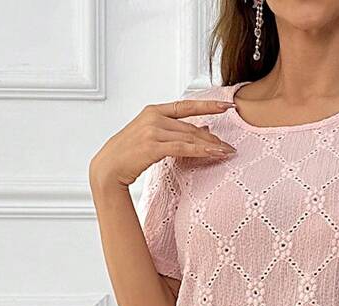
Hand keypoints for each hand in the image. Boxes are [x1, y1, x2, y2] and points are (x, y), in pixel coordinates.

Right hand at [89, 100, 235, 192]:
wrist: (109, 167)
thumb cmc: (130, 155)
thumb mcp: (152, 138)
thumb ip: (174, 133)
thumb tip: (203, 131)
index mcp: (153, 110)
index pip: (186, 105)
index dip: (208, 105)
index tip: (228, 105)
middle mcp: (154, 116)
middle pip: (191, 126)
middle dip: (212, 137)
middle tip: (229, 146)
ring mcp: (153, 130)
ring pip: (189, 136)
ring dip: (210, 146)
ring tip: (227, 152)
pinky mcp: (153, 145)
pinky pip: (182, 147)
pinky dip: (200, 151)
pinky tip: (213, 154)